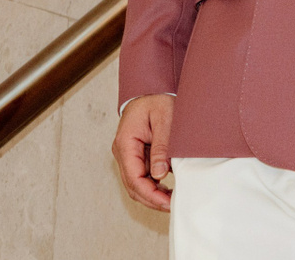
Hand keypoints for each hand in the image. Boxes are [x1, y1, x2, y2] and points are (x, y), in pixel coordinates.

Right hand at [111, 93, 174, 210]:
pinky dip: (153, 186)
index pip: (134, 178)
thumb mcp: (165, 119)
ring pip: (135, 184)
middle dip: (151, 199)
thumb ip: (162, 147)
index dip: (150, 194)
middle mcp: (122, 151)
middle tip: (172, 206)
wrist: (151, 88)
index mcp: (125, 143)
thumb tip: (159, 175)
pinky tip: (167, 189)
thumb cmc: (157, 99)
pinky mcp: (135, 155)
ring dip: (152, 194)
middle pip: (132, 186)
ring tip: (171, 200)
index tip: (167, 202)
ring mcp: (127, 154)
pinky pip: (141, 176)